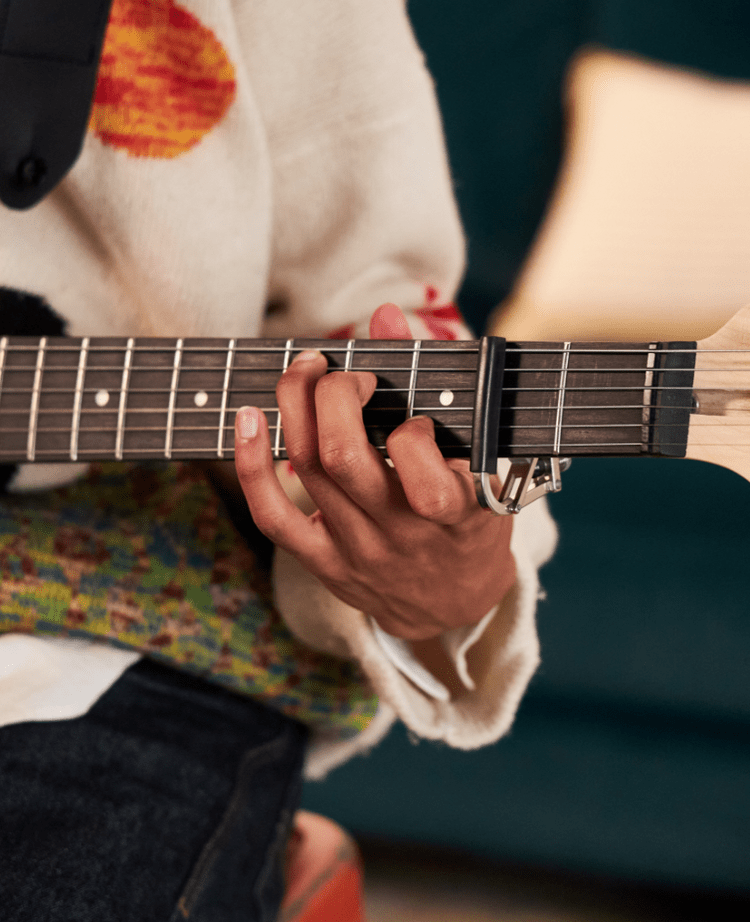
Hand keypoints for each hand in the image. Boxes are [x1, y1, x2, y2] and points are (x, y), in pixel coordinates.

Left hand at [233, 304, 515, 640]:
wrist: (452, 606)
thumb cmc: (470, 520)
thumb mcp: (480, 463)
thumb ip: (436, 384)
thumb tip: (385, 315)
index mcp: (458, 516)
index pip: (430, 483)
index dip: (413, 436)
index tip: (417, 420)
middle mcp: (404, 536)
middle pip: (344, 458)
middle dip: (333, 394)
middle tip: (342, 370)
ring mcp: (360, 551)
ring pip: (309, 469)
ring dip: (296, 405)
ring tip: (305, 371)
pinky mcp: (326, 563)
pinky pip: (273, 517)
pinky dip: (252, 464)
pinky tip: (247, 421)